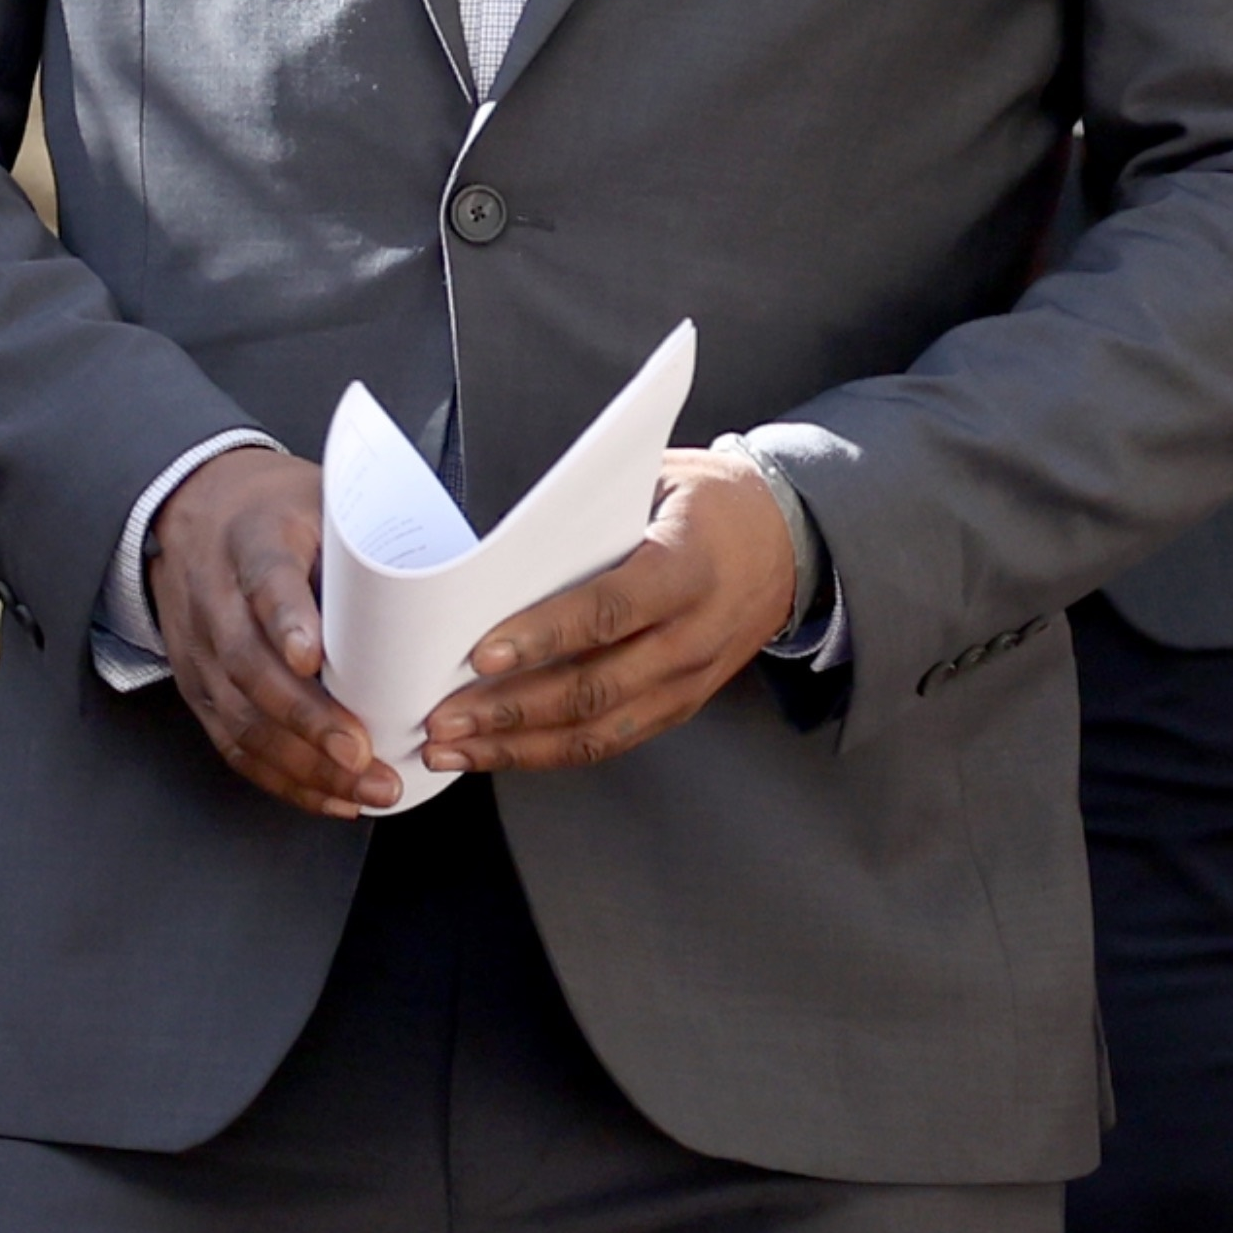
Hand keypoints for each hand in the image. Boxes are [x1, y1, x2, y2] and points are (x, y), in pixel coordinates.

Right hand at [148, 449, 401, 819]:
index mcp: (252, 540)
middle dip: (307, 720)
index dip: (286, 621)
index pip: (264, 580)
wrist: (188, 507)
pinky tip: (331, 797)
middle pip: (250, 666)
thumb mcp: (316, 499)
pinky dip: (284, 779)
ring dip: (304, 764)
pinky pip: (235, 745)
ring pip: (242, 718)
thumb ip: (363, 542)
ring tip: (364, 788)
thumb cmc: (271, 510)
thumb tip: (447, 592)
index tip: (311, 658)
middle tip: (362, 752)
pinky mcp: (199, 687)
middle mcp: (215, 599)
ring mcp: (201, 650)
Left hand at [421, 445, 795, 776]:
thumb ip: (593, 514)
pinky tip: (499, 752)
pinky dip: (547, 753)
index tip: (482, 653)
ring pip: (596, 731)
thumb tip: (506, 551)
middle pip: (593, 687)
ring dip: (517, 746)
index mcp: (688, 568)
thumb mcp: (661, 479)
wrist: (791, 544)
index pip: (609, 610)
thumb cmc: (712, 504)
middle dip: (509, 709)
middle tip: (442, 716)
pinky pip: (609, 742)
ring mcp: (689, 680)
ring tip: (452, 748)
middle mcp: (693, 635)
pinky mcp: (680, 706)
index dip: (544, 636)